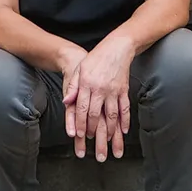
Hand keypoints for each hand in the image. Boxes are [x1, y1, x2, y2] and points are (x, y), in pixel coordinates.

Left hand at [62, 39, 131, 161]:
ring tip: (107, 141)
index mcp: (87, 84)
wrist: (116, 48)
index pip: (82, 108)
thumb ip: (73, 87)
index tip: (79, 135)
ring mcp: (113, 90)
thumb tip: (66, 102)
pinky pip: (125, 108)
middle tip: (92, 142)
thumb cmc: (95, 59)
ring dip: (110, 131)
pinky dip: (125, 121)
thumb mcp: (80, 70)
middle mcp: (100, 89)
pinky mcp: (124, 90)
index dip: (80, 123)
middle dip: (93, 131)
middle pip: (95, 114)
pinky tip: (124, 131)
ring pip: (111, 115)